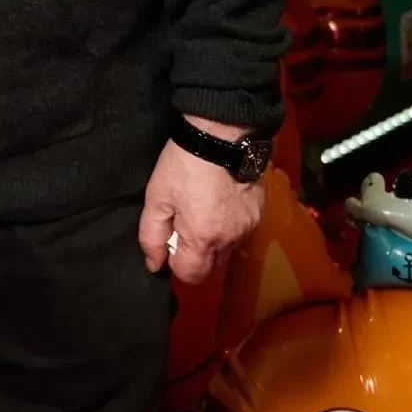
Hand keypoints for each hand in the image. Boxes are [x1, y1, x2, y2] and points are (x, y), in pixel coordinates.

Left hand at [138, 121, 265, 286]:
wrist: (222, 135)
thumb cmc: (184, 166)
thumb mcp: (157, 199)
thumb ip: (151, 237)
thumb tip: (155, 264)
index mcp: (203, 238)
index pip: (191, 275)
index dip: (175, 262)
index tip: (171, 240)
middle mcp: (231, 239)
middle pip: (210, 266)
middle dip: (195, 254)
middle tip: (185, 222)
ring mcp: (248, 227)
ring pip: (226, 250)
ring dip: (212, 240)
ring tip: (202, 208)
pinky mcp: (259, 213)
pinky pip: (240, 232)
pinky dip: (228, 226)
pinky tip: (219, 202)